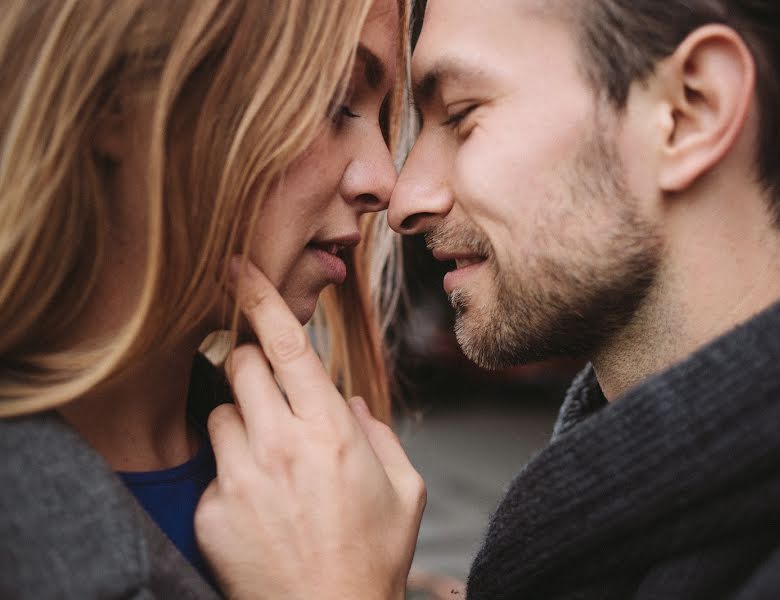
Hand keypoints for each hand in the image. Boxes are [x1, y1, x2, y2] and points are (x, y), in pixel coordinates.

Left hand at [195, 258, 425, 599]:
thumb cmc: (372, 556)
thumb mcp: (404, 490)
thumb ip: (378, 434)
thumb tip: (349, 404)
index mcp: (332, 432)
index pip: (287, 345)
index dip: (259, 297)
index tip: (236, 267)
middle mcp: (281, 445)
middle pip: (242, 364)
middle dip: (252, 361)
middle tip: (270, 387)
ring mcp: (241, 477)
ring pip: (220, 411)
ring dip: (241, 418)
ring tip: (269, 457)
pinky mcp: (212, 509)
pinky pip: (213, 466)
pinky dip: (233, 471)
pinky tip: (259, 505)